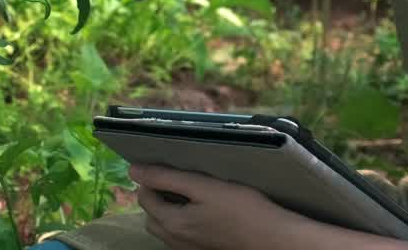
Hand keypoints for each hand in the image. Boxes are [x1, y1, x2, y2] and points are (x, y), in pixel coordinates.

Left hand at [131, 164, 303, 249]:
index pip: (144, 196)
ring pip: (165, 227)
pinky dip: (181, 221)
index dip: (150, 178)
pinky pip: (180, 235)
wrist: (273, 239)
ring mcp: (188, 249)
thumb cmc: (242, 208)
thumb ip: (168, 178)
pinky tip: (202, 211)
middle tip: (178, 178)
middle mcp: (175, 240)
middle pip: (151, 213)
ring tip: (190, 193)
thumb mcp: (204, 186)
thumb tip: (134, 171)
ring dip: (168, 209)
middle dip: (156, 194)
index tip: (167, 165)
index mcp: (171, 223)